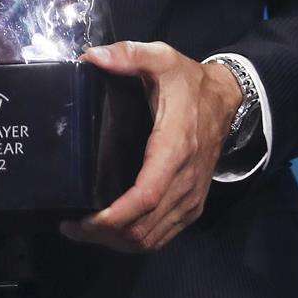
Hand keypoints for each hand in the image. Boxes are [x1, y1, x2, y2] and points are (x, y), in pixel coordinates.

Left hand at [58, 41, 241, 253]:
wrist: (226, 100)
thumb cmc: (188, 82)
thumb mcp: (162, 58)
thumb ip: (129, 54)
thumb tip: (92, 57)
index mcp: (174, 148)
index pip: (146, 197)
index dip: (112, 217)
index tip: (81, 220)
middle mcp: (185, 180)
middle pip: (142, 228)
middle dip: (103, 236)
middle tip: (71, 226)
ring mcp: (191, 197)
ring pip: (150, 239)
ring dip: (116, 243)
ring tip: (86, 231)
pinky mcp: (192, 205)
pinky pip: (162, 237)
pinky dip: (135, 241)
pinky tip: (113, 231)